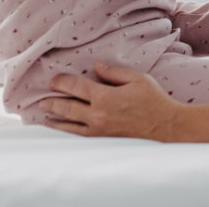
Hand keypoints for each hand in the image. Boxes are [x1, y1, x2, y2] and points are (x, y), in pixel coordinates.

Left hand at [42, 63, 177, 139]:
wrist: (166, 127)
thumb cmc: (155, 101)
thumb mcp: (137, 79)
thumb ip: (114, 73)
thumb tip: (96, 66)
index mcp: (106, 97)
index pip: (76, 87)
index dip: (62, 82)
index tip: (54, 80)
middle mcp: (98, 115)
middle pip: (67, 107)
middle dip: (52, 101)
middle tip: (42, 98)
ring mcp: (99, 131)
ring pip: (69, 125)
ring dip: (55, 119)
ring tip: (44, 114)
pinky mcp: (103, 141)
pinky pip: (79, 137)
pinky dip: (67, 133)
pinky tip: (61, 130)